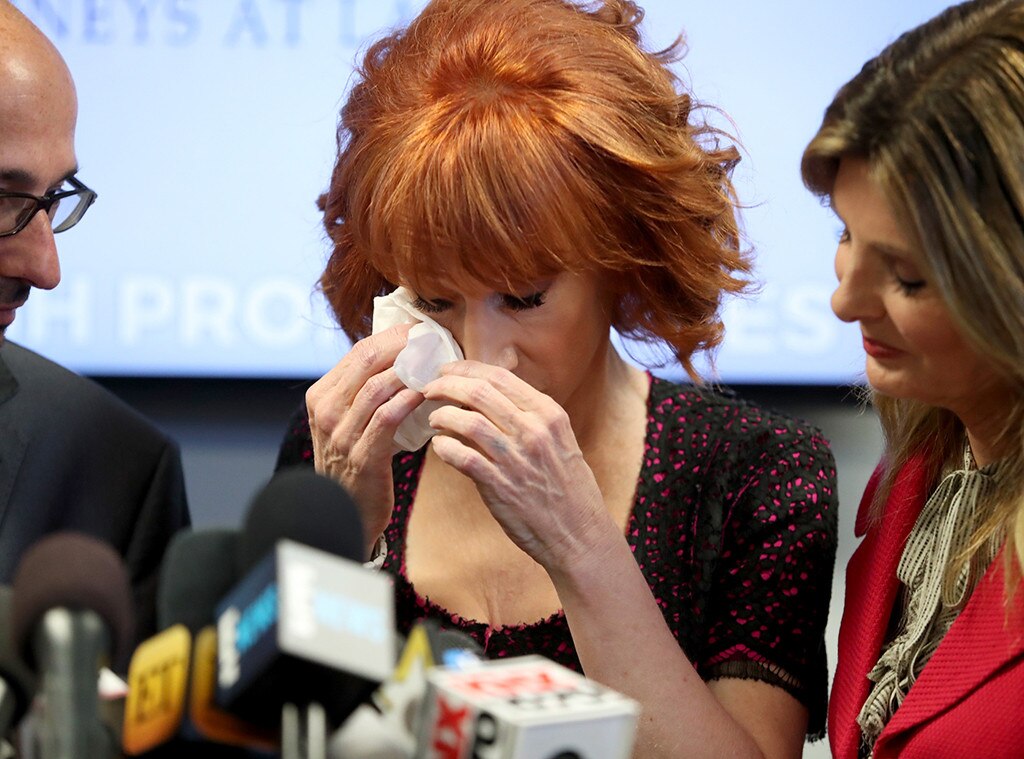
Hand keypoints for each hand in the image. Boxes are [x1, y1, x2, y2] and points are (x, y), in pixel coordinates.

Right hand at [306, 323, 422, 548]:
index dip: (391, 336)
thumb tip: (402, 356)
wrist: (347, 512)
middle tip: (431, 339)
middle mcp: (325, 411)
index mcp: (321, 396)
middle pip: (366, 361)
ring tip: (434, 362)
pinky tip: (425, 394)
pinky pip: (386, 418)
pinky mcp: (361, 456)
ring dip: (409, 371)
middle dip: (402, 345)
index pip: (358, 353)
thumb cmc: (358, 462)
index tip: (418, 330)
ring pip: (376, 387)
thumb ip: (366, 392)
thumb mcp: (351, 422)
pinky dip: (407, 401)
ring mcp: (340, 434)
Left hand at [422, 360, 611, 570]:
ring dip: (442, 416)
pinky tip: (440, 447)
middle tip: (429, 388)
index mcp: (548, 414)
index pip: (500, 377)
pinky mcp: (500, 485)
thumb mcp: (559, 439)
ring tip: (433, 418)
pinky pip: (462, 457)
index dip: (467, 368)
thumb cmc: (567, 487)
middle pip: (479, 392)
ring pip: (467, 421)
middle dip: (446, 385)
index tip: (447, 369)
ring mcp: (516, 458)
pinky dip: (445, 447)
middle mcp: (534, 431)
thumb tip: (489, 395)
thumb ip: (529, 416)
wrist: (578, 533)